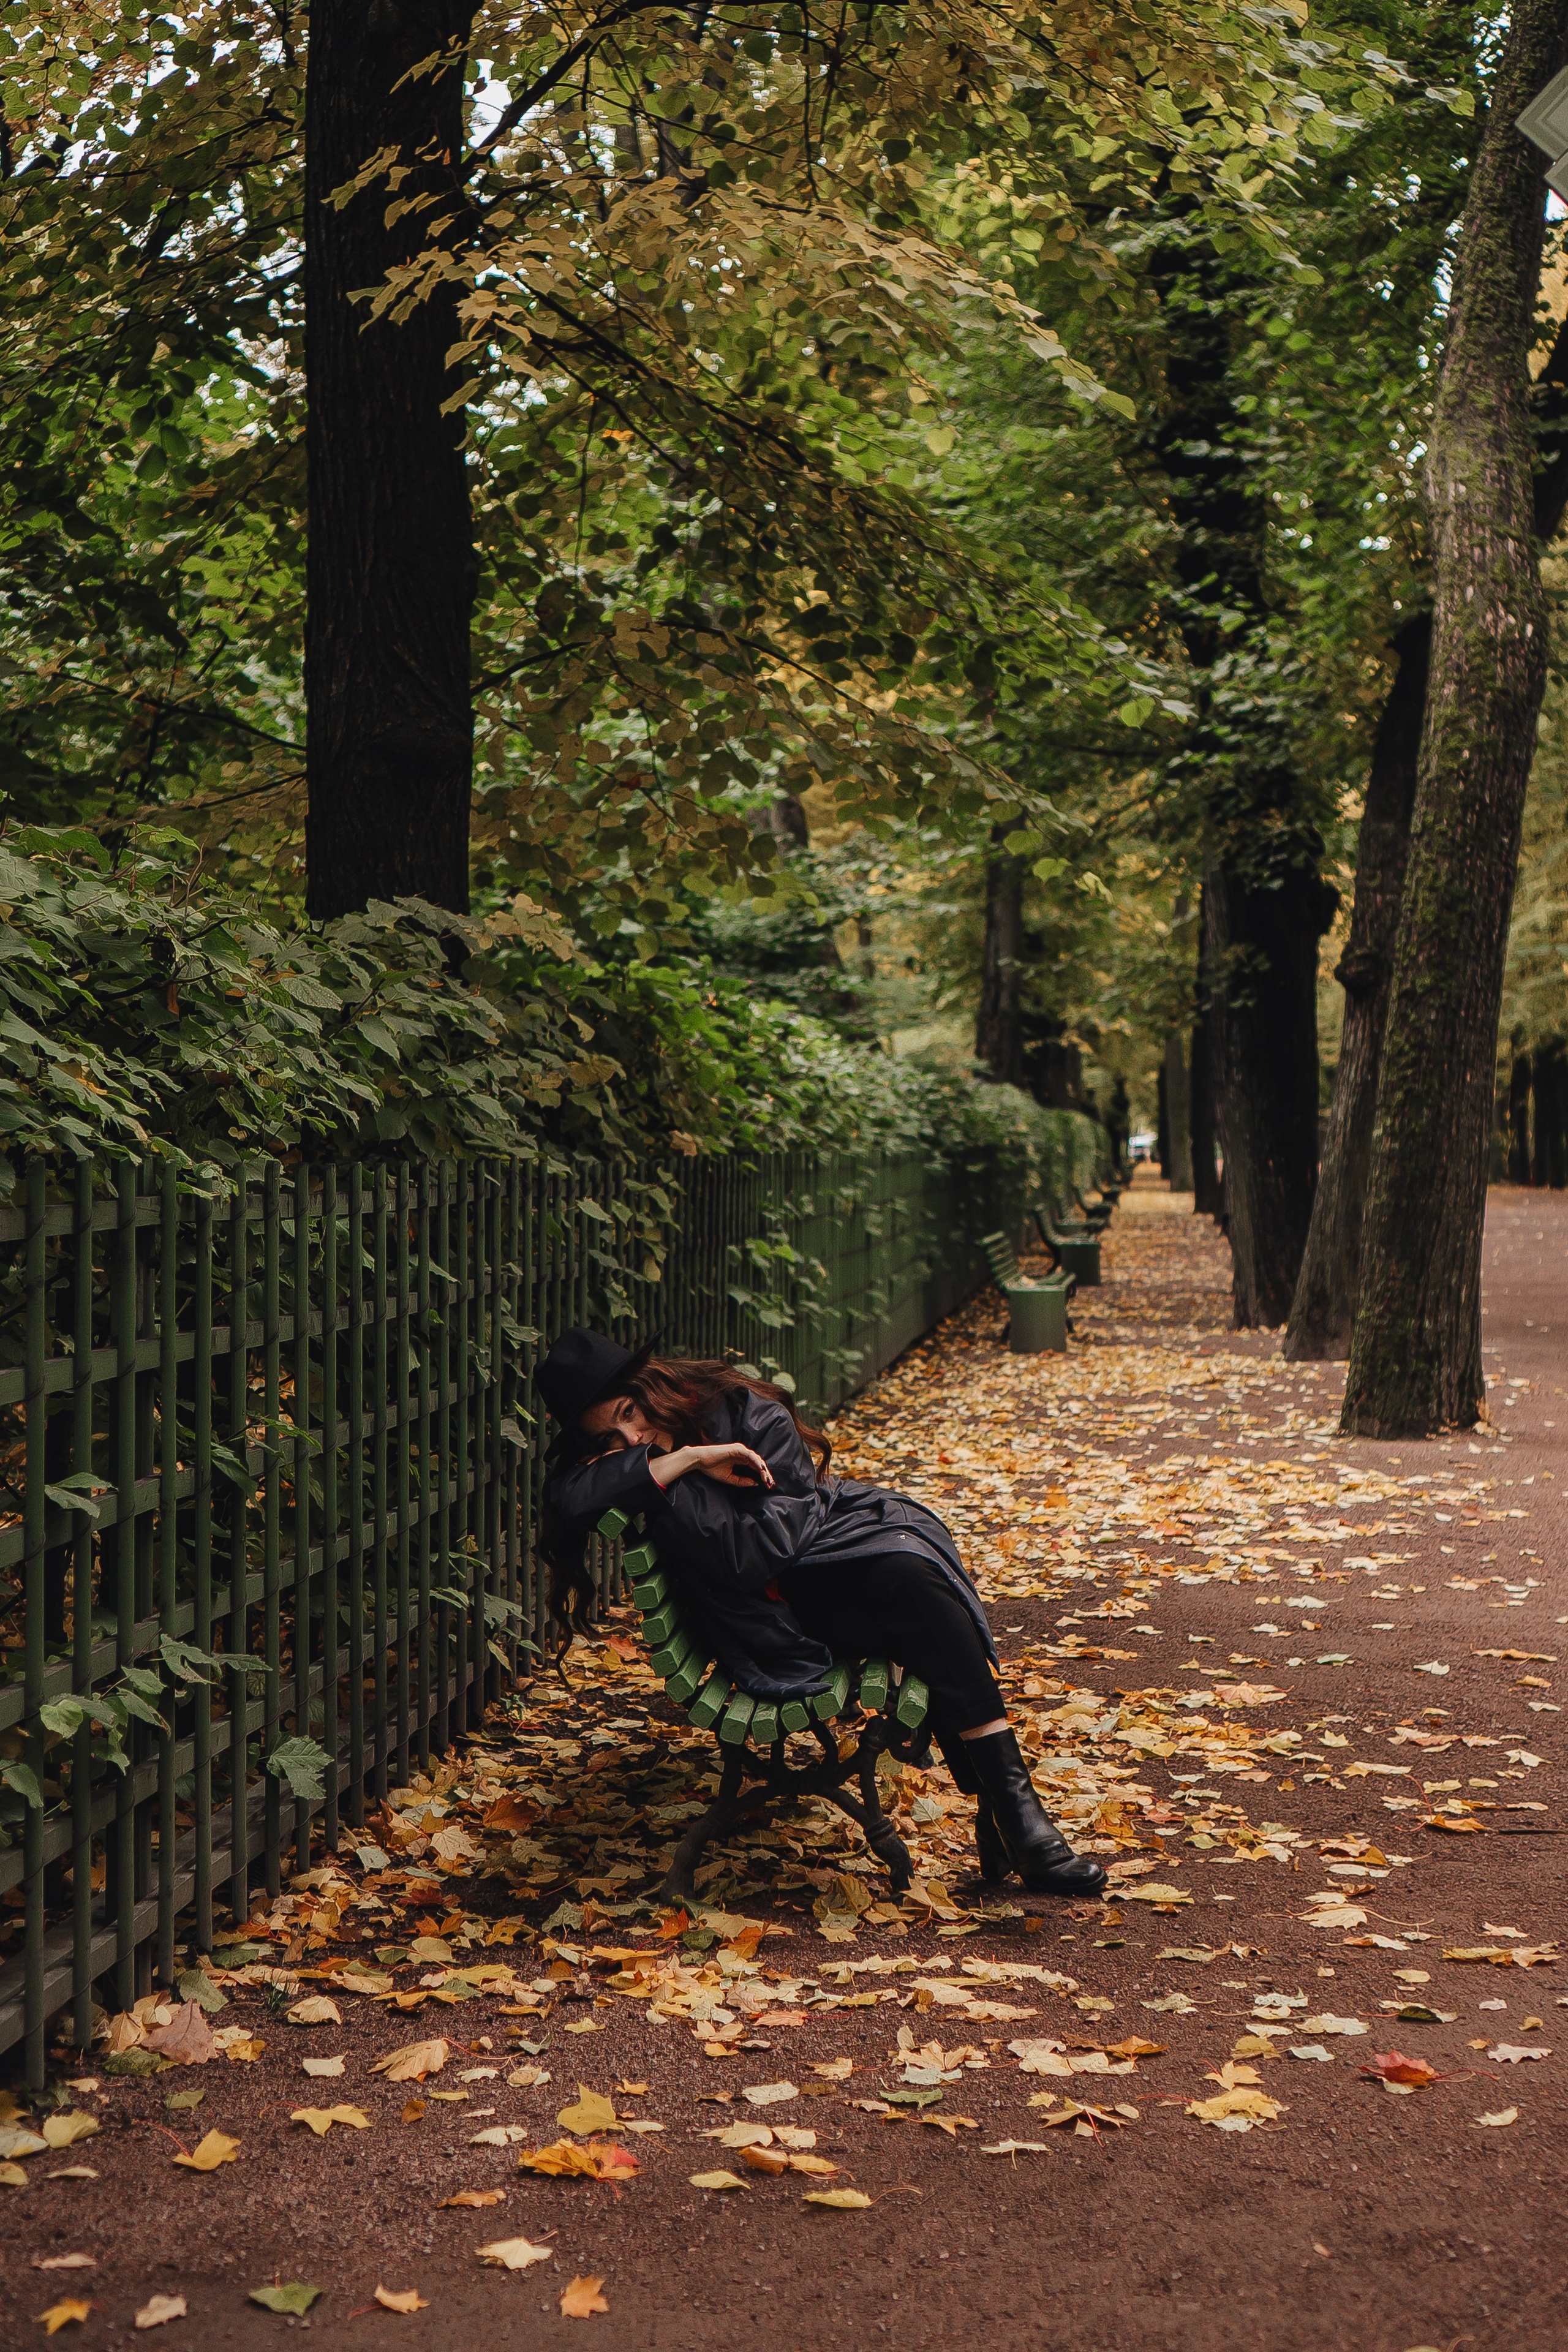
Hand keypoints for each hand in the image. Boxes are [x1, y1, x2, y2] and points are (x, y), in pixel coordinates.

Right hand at [648, 1441, 774, 1490]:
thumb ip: (742, 1481)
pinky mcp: (737, 1449)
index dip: (762, 1476)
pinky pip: (750, 1456)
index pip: (755, 1467)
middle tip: (770, 1484)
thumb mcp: (729, 1478)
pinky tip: (760, 1469)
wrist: (700, 1460)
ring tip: (767, 1479)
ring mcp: (740, 1450)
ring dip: (763, 1470)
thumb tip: (755, 1483)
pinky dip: (756, 1462)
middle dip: (765, 1474)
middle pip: (758, 1464)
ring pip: (756, 1460)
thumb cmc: (712, 1468)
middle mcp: (742, 1453)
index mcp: (741, 1459)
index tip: (767, 1486)